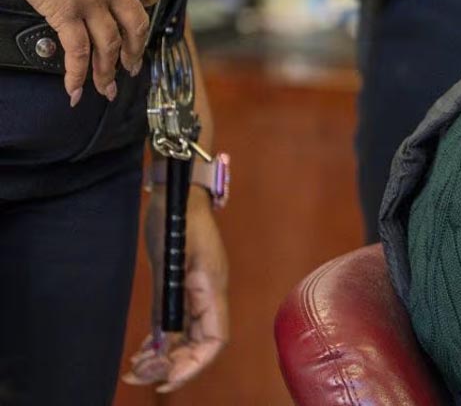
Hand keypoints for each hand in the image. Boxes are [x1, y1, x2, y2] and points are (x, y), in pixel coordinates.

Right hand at [0, 0, 164, 105]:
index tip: (148, 6)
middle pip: (136, 22)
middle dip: (137, 47)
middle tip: (136, 63)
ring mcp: (89, 1)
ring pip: (111, 44)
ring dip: (111, 69)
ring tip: (110, 86)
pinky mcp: (64, 13)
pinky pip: (77, 51)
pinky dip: (78, 74)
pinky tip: (76, 89)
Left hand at [123, 186, 229, 392]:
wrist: (179, 189)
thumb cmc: (178, 216)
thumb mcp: (170, 258)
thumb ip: (167, 301)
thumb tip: (161, 344)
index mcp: (212, 289)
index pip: (214, 341)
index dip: (194, 365)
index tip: (166, 380)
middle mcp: (208, 295)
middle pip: (199, 344)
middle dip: (173, 365)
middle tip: (139, 375)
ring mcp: (197, 291)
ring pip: (187, 336)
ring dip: (166, 356)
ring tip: (136, 368)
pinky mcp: (184, 285)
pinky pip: (177, 322)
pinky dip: (162, 340)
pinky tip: (145, 349)